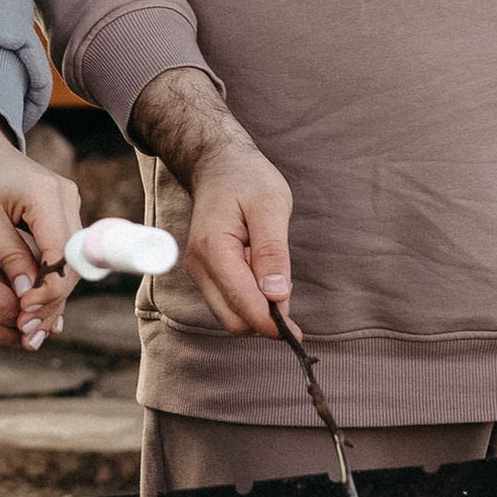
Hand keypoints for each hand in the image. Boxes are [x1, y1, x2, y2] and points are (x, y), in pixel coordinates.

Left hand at [0, 101, 79, 345]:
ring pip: (71, 265)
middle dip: (51, 302)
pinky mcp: (61, 215)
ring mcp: (68, 206)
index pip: (62, 255)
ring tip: (32, 333)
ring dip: (52, 299)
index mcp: (47, 195)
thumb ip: (6, 254)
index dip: (47, 291)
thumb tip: (24, 296)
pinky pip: (63, 257)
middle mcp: (67, 199)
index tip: (23, 315)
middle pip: (73, 264)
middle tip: (28, 335)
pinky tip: (39, 314)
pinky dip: (50, 285)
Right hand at [128, 66, 295, 340]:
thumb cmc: (247, 179)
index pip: (243, 305)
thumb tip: (277, 297)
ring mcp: (198, 271)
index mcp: (214, 249)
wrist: (217, 163)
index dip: (271, 324)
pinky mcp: (205, 273)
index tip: (297, 333)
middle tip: (293, 313)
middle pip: (233, 320)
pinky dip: (249, 303)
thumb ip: (273, 253)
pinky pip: (228, 302)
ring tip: (276, 282)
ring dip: (257, 313)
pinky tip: (263, 280)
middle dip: (265, 323)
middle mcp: (199, 266)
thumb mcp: (271, 206)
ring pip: (230, 316)